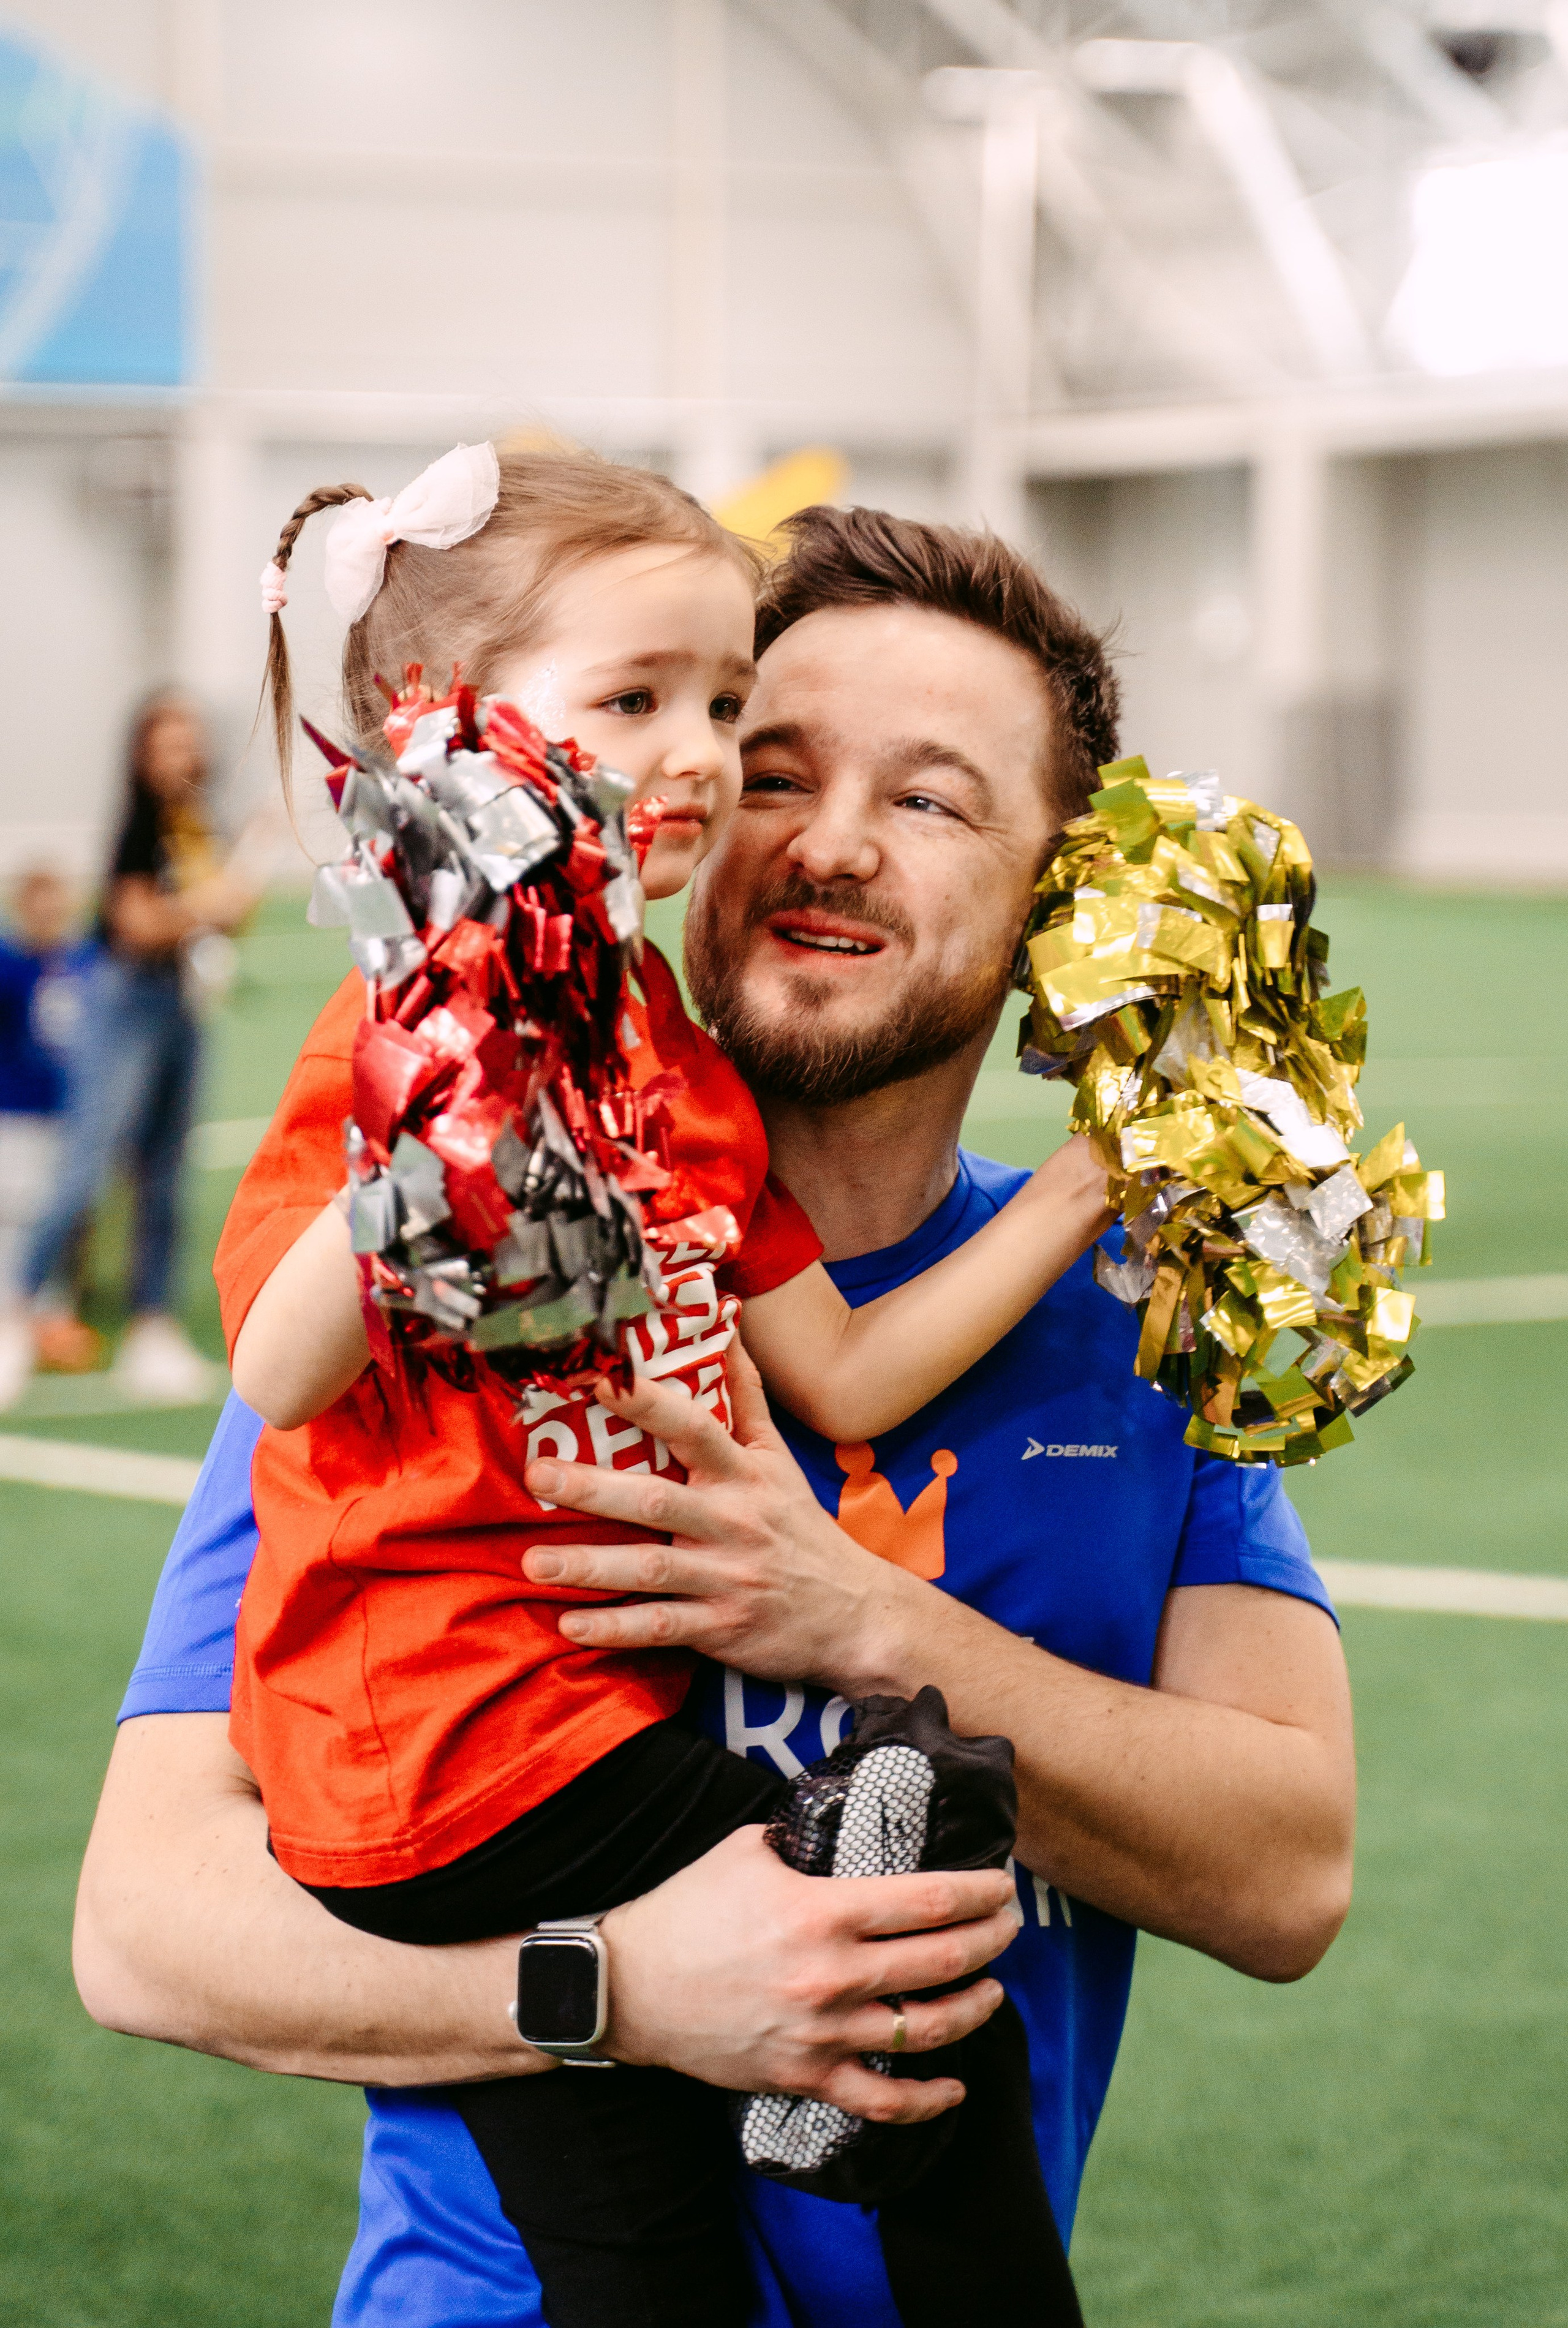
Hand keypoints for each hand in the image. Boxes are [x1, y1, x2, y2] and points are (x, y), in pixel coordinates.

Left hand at [522, 1346, 910, 1693]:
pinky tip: (570, 1625)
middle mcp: (733, 1522)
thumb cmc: (800, 1528)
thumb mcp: (780, 1459)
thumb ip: (746, 1396)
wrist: (855, 1614)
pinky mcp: (720, 1628)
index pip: (694, 1428)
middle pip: (657, 1502)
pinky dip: (615, 1629)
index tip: (599, 1380)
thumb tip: (728, 1327)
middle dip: (594, 1488)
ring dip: (589, 1566)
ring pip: (650, 1571)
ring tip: (532, 1562)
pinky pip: (661, 1629)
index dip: (648, 1403)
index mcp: (743, 1474)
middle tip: (536, 1476)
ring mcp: (726, 1578)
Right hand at [601, 1826, 1018, 2120]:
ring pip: (928, 2030)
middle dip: (992, 1940)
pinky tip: (955, 2085)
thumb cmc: (687, 1909)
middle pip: (943, 1960)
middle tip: (1009, 1925)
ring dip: (975, 2007)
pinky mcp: (805, 2077)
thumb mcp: (746, 1847)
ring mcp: (822, 2033)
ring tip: (993, 1988)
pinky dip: (928, 2099)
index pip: (930, 1900)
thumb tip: (845, 1820)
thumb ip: (804, 1837)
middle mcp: (832, 1974)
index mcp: (822, 1911)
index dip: (980, 1891)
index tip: (1002, 1884)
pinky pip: (882, 2100)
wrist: (629, 1986)